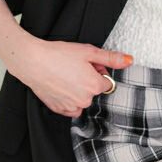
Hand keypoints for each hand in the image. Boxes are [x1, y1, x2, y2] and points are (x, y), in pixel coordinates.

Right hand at [10, 38, 132, 116]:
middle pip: (94, 91)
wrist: (32, 61)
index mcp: (95, 86)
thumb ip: (111, 58)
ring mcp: (71, 106)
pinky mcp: (58, 109)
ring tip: (65, 75)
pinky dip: (68, 100)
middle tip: (74, 67)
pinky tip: (60, 86)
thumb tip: (129, 61)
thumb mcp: (89, 52)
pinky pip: (71, 108)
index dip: (97, 71)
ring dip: (78, 90)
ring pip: (82, 99)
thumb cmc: (58, 54)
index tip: (86, 64)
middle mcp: (85, 100)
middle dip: (88, 80)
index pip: (106, 82)